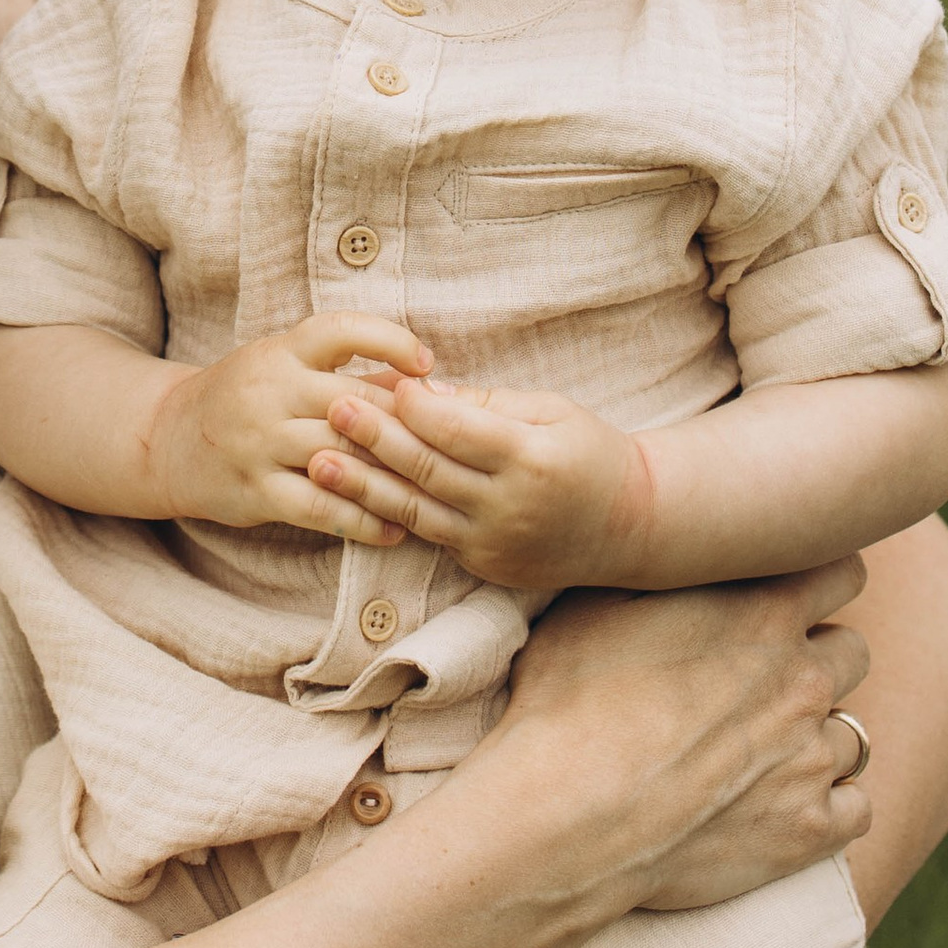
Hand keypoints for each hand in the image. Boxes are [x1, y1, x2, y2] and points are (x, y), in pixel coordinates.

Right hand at [141, 317, 436, 536]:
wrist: (167, 438)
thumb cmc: (244, 396)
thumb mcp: (281, 364)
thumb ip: (341, 371)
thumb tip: (425, 384)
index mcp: (281, 352)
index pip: (341, 329)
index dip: (390, 341)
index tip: (426, 364)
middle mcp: (269, 391)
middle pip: (354, 403)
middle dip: (407, 423)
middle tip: (454, 445)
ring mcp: (259, 442)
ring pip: (342, 457)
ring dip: (394, 477)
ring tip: (436, 493)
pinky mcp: (254, 490)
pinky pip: (318, 507)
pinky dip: (361, 520)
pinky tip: (394, 530)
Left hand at [311, 372, 656, 591]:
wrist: (629, 527)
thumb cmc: (591, 452)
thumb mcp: (554, 412)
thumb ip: (492, 404)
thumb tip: (430, 394)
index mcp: (531, 459)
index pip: (457, 430)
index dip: (415, 407)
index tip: (382, 381)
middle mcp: (509, 506)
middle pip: (428, 469)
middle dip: (375, 437)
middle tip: (331, 408)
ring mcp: (493, 542)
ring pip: (415, 510)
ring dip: (362, 484)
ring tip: (318, 461)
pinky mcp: (483, 565)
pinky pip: (429, 536)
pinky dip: (389, 514)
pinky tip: (354, 496)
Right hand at [456, 561, 876, 933]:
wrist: (564, 820)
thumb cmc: (567, 704)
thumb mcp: (596, 602)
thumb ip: (659, 566)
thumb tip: (670, 538)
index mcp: (763, 612)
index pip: (840, 572)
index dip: (812, 582)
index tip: (781, 599)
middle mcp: (804, 679)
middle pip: (853, 651)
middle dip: (816, 658)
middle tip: (762, 681)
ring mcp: (814, 759)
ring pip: (854, 732)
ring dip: (817, 735)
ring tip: (762, 752)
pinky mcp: (810, 831)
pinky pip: (857, 809)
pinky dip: (830, 806)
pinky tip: (786, 806)